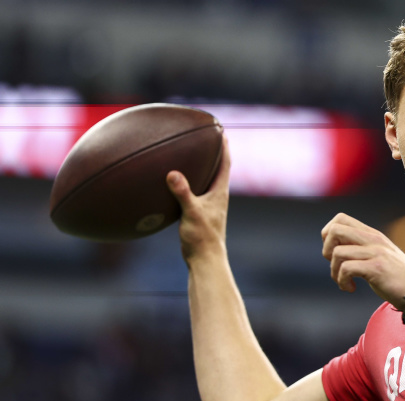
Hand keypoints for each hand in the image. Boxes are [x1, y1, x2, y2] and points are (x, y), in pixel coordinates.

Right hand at [167, 134, 231, 261]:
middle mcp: (217, 196)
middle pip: (218, 168)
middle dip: (213, 152)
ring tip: (191, 154)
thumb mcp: (191, 212)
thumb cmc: (202, 238)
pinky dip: (188, 182)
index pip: (225, 163)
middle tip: (206, 136)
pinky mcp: (200, 213)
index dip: (224, 146)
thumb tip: (173, 173)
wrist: (205, 259)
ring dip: (201, 167)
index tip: (221, 130)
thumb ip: (183, 192)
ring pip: (206, 180)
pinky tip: (175, 181)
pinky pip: (195, 191)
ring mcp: (209, 205)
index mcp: (220, 193)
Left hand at [321, 213, 404, 307]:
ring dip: (334, 272)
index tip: (335, 254)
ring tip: (345, 283)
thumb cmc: (398, 279)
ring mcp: (376, 252)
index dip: (329, 235)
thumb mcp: (380, 256)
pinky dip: (342, 282)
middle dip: (326, 250)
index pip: (340, 219)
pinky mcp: (377, 268)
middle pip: (334, 229)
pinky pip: (346, 269)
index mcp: (373, 234)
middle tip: (336, 266)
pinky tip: (350, 288)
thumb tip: (335, 251)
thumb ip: (362, 249)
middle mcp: (374, 239)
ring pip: (337, 252)